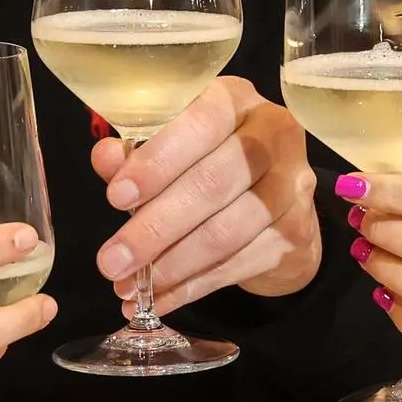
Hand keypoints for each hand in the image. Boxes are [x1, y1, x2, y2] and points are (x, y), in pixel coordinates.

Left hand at [89, 76, 321, 311]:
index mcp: (236, 101)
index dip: (158, 161)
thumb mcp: (173, 148)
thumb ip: (138, 152)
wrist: (279, 204)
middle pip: (213, 184)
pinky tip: (158, 300)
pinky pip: (237, 265)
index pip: (202, 122)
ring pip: (226, 232)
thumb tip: (105, 158)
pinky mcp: (295, 234)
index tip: (116, 197)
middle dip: (155, 227)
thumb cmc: (211, 162)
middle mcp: (274, 135)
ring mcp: (292, 187)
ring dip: (170, 266)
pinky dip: (191, 287)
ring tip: (127, 288)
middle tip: (111, 260)